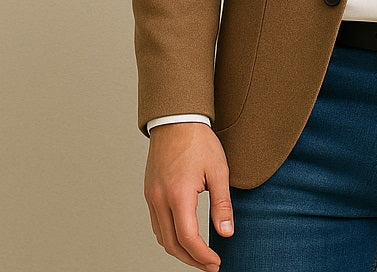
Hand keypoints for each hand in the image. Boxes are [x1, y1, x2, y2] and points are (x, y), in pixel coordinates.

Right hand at [144, 122, 233, 271]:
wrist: (176, 119)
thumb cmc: (198, 141)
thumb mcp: (218, 170)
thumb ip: (222, 204)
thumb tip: (226, 232)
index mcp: (178, 195)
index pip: (187, 238)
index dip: (202, 256)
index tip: (216, 263)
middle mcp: (160, 199)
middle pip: (171, 244)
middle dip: (191, 260)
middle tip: (209, 265)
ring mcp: (151, 197)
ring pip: (161, 237)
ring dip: (179, 251)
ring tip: (198, 255)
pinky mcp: (150, 193)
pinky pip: (156, 224)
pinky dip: (169, 237)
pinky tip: (183, 236)